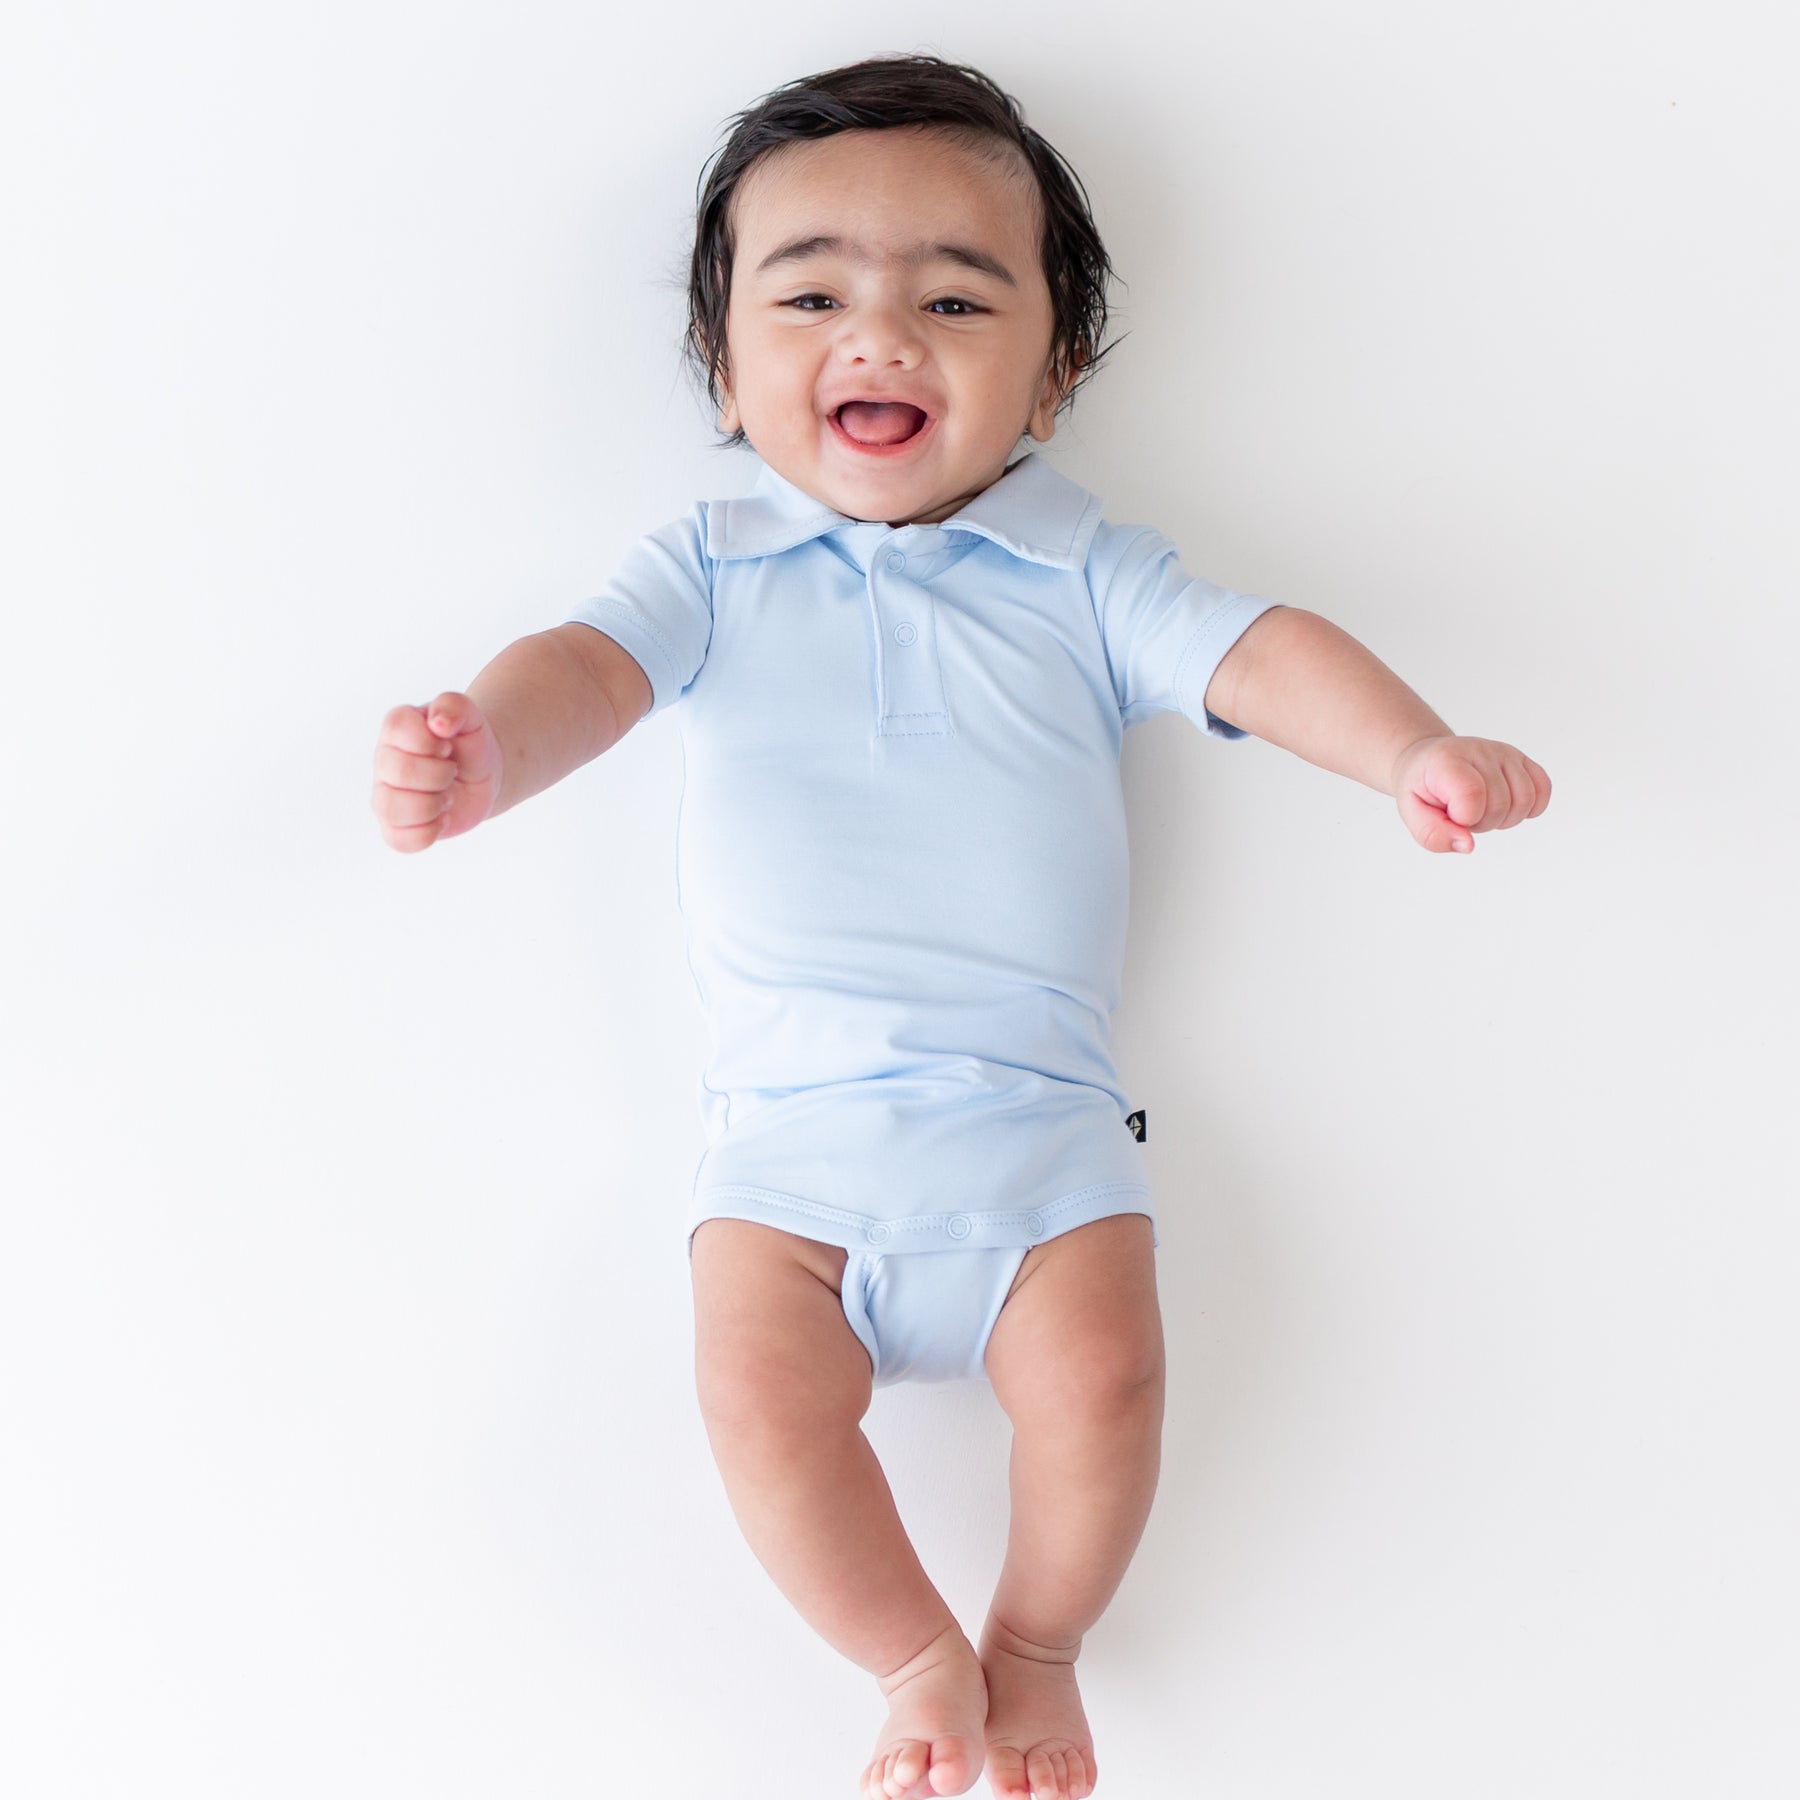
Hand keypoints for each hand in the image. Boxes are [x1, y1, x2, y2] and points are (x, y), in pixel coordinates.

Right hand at [371, 691, 504, 852]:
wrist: (481, 775)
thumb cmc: (468, 742)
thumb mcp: (471, 716)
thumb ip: (454, 706)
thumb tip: (438, 723)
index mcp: (397, 728)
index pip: (396, 728)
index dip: (431, 741)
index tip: (447, 744)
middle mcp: (384, 762)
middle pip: (397, 772)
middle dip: (439, 774)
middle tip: (452, 771)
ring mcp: (386, 795)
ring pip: (391, 809)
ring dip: (432, 805)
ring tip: (446, 796)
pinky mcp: (396, 826)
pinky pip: (399, 839)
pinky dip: (429, 832)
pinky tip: (442, 818)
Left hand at [1391, 735, 1550, 854]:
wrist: (1427, 761)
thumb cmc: (1422, 788)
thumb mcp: (1412, 813)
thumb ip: (1433, 834)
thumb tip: (1468, 846)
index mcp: (1447, 761)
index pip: (1472, 796)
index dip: (1464, 819)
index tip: (1449, 813)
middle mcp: (1479, 750)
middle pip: (1500, 804)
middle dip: (1481, 822)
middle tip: (1462, 813)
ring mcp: (1503, 752)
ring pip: (1525, 800)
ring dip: (1504, 818)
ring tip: (1482, 809)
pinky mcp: (1520, 758)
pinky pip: (1543, 789)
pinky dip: (1529, 808)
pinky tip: (1507, 807)